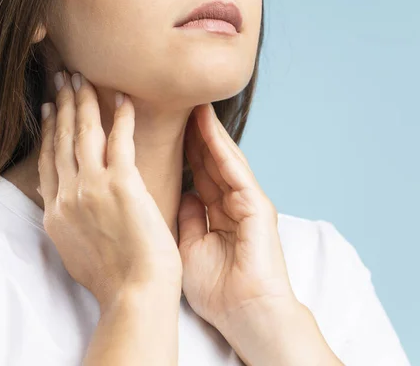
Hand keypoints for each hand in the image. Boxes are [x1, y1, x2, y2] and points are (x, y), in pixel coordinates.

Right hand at [38, 71, 181, 313]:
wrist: (134, 293)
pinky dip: (120, 116)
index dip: (47, 131)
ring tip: (83, 78)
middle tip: (62, 79)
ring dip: (82, 102)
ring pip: (82, 133)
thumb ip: (65, 221)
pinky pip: (119, 140)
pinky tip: (122, 98)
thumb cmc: (113, 278)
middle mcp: (67, 195)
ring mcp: (92, 188)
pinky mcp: (121, 184)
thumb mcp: (74, 250)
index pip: (48, 160)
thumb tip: (59, 200)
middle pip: (60, 140)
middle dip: (60, 105)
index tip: (48, 109)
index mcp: (56, 213)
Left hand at [178, 102, 295, 329]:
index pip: (198, 174)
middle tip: (175, 105)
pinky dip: (220, 146)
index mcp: (218, 215)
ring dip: (208, 131)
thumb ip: (187, 219)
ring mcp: (247, 202)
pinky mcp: (257, 205)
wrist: (245, 314)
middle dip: (193, 134)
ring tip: (193, 105)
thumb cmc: (218, 290)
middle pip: (209, 161)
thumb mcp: (190, 248)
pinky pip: (235, 170)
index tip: (162, 129)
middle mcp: (234, 204)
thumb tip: (181, 195)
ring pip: (223, 159)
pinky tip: (207, 125)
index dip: (182, 151)